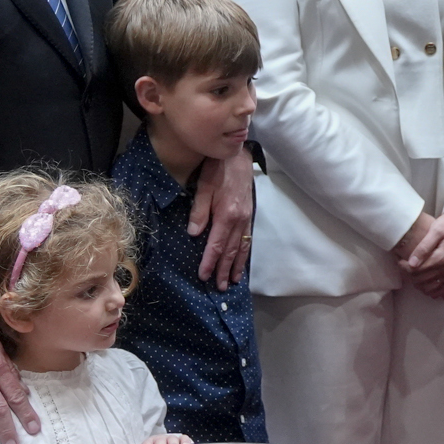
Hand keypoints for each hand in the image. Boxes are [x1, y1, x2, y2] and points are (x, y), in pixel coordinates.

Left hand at [189, 147, 253, 288]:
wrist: (240, 156)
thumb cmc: (218, 169)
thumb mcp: (204, 186)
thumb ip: (199, 211)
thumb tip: (193, 234)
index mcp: (226, 214)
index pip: (216, 245)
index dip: (210, 262)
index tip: (204, 276)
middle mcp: (239, 220)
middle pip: (230, 251)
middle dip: (224, 270)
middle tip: (220, 287)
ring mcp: (246, 218)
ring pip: (242, 247)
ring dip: (237, 265)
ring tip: (233, 280)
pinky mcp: (250, 215)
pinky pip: (248, 239)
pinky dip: (245, 253)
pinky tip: (241, 261)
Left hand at [396, 209, 443, 298]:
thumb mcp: (436, 230)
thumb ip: (423, 247)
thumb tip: (412, 264)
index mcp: (441, 258)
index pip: (417, 271)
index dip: (405, 268)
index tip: (400, 261)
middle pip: (423, 281)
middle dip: (411, 276)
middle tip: (406, 267)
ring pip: (432, 289)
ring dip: (421, 285)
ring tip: (415, 274)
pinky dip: (435, 291)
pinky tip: (428, 284)